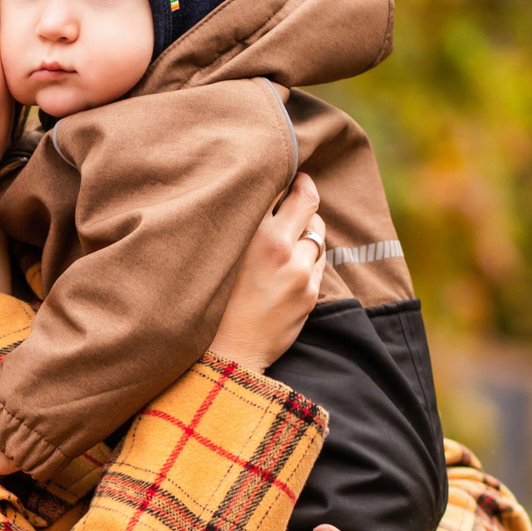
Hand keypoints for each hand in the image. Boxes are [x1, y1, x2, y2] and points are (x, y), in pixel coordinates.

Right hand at [210, 173, 325, 372]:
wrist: (227, 355)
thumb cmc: (212, 305)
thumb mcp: (219, 259)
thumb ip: (241, 229)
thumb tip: (260, 201)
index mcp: (253, 236)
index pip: (278, 190)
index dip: (284, 178)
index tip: (284, 175)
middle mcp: (280, 249)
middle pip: (308, 202)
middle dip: (305, 189)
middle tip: (301, 185)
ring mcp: (300, 271)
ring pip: (316, 232)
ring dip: (308, 226)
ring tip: (293, 230)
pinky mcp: (310, 291)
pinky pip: (318, 260)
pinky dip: (309, 255)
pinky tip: (292, 262)